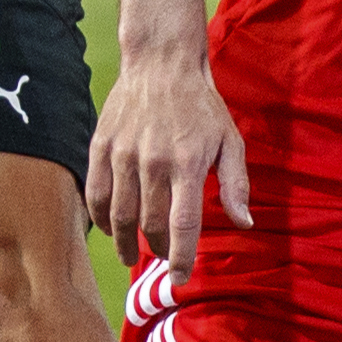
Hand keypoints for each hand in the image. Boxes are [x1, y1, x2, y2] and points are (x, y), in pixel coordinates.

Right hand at [85, 53, 251, 276]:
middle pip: (151, 225)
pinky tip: (111, 228)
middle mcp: (153, 163)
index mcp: (187, 164)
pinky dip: (102, 219)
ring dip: (126, 242)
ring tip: (132, 255)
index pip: (183, 225)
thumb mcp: (230, 141)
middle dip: (158, 250)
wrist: (162, 63)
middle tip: (163, 257)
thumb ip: (236, 185)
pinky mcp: (101, 147)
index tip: (180, 277)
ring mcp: (123, 155)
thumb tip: (245, 223)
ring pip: (120, 215)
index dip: (181, 257)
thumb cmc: (201, 106)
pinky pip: (97, 194)